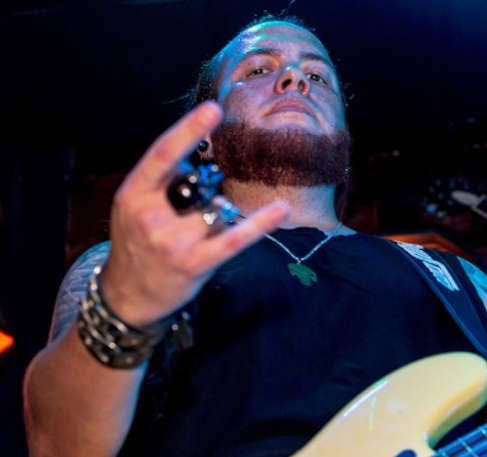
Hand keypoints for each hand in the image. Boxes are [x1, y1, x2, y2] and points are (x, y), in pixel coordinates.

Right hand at [101, 102, 287, 325]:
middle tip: (190, 213)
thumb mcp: (135, 205)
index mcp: (134, 193)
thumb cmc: (137, 241)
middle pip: (198, 185)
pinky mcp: (195, 263)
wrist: (127, 295)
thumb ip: (164, 180)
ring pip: (217, 210)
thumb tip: (201, 153)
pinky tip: (281, 210)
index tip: (213, 109)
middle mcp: (150, 216)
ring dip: (217, 217)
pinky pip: (235, 238)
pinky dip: (259, 223)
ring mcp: (173, 242)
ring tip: (196, 235)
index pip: (162, 154)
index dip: (188, 130)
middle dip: (204, 193)